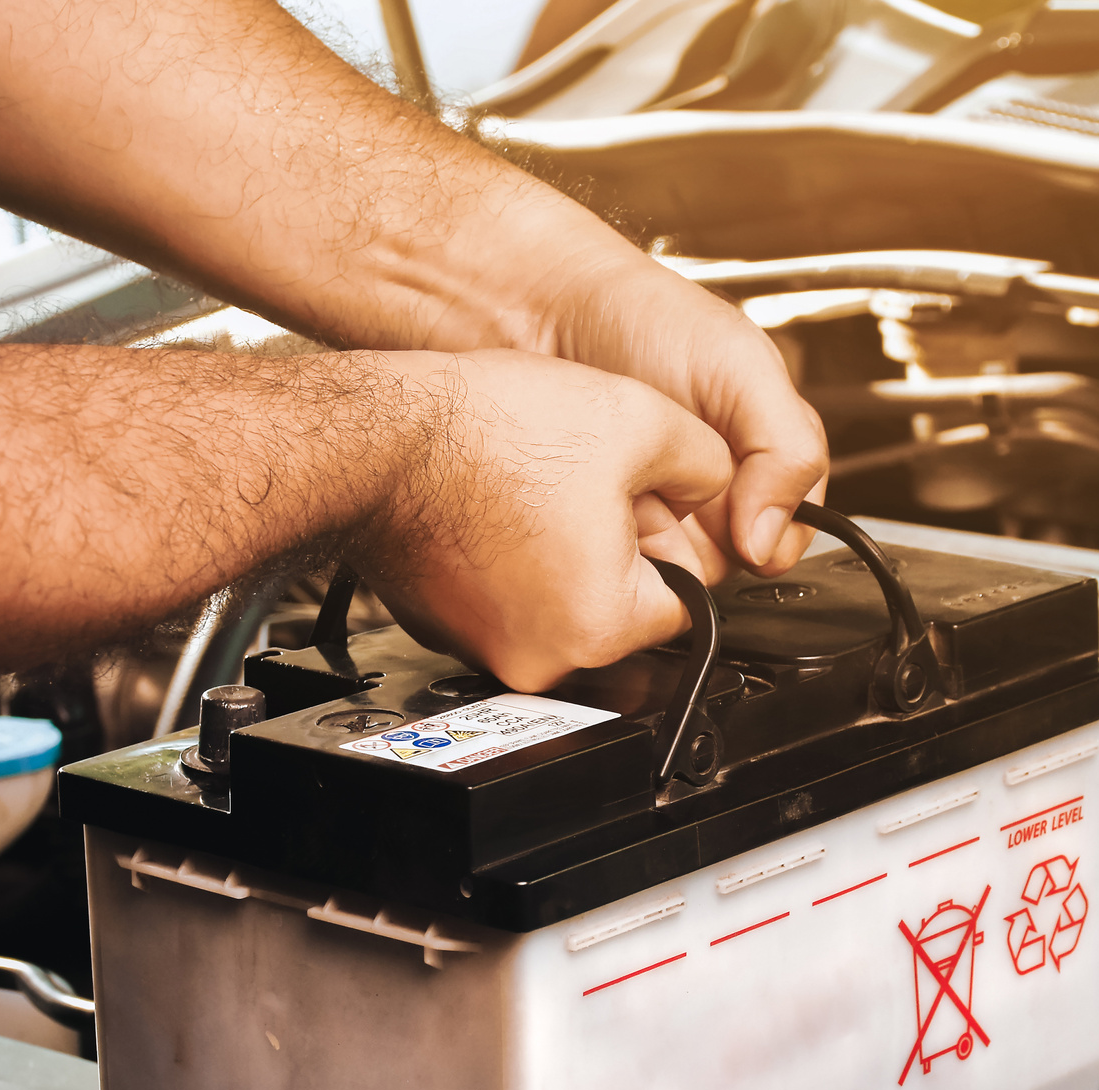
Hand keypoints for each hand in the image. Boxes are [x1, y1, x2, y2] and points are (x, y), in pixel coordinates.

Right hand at [355, 349, 735, 692]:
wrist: (377, 436)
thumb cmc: (487, 434)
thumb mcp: (641, 421)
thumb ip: (710, 463)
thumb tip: (721, 484)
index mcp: (602, 624)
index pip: (686, 603)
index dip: (676, 543)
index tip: (651, 506)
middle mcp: (543, 659)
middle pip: (621, 608)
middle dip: (619, 551)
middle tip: (588, 489)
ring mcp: (486, 650)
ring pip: (563, 605)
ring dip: (564, 555)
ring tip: (537, 492)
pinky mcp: (445, 629)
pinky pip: (506, 602)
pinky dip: (511, 563)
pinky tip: (498, 507)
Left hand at [534, 245, 827, 577]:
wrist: (544, 310)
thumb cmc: (644, 320)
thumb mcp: (742, 368)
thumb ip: (786, 449)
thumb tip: (772, 541)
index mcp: (765, 453)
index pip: (792, 531)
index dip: (770, 538)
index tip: (739, 524)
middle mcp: (718, 488)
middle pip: (733, 561)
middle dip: (704, 539)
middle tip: (674, 491)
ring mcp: (662, 509)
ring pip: (679, 569)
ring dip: (657, 541)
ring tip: (632, 489)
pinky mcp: (609, 524)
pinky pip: (622, 563)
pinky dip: (612, 540)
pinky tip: (598, 500)